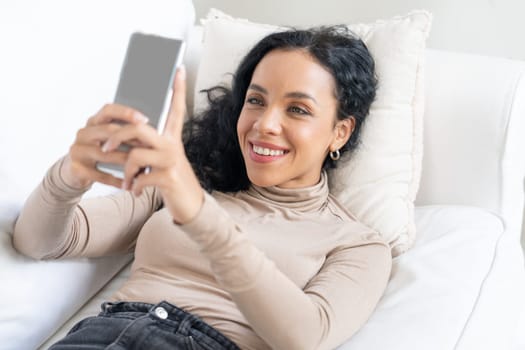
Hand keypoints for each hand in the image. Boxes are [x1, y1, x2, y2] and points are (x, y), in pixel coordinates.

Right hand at [62, 104, 148, 188]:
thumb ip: (124, 132)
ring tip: (142, 166)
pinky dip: (116, 180)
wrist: (76, 172)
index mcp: (93, 122)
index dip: (126, 113)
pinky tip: (128, 183)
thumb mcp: (108, 139)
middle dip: (130, 138)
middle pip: (107, 131)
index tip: (145, 120)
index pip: (108, 110)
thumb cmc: (100, 152)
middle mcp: (83, 133)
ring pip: (105, 154)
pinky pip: (100, 174)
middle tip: (148, 145)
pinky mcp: (76, 168)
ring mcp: (77, 151)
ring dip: (125, 161)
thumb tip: (152, 130)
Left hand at [101, 66, 204, 223]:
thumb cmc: (171, 179)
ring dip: (123, 171)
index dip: (177, 89)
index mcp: (172, 137)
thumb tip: (124, 133)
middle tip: (106, 147)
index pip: (176, 108)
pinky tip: (135, 191)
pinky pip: (139, 177)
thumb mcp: (162, 159)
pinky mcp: (168, 177)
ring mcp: (171, 160)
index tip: (177, 69)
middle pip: (139, 127)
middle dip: (116, 136)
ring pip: (134, 155)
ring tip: (126, 181)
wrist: (190, 204)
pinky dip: (132, 186)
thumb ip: (148, 145)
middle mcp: (173, 144)